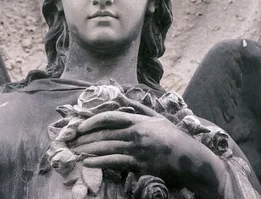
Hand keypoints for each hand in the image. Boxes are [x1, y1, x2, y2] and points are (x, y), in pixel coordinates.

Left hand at [69, 97, 224, 193]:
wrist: (190, 158)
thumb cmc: (173, 136)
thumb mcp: (156, 117)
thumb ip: (137, 107)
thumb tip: (120, 95)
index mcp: (140, 121)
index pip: (112, 117)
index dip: (94, 120)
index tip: (81, 124)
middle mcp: (138, 134)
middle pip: (105, 134)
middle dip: (85, 137)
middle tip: (70, 140)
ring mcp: (138, 150)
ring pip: (107, 148)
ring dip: (88, 149)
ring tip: (74, 150)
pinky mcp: (140, 165)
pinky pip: (115, 163)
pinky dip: (99, 162)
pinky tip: (87, 162)